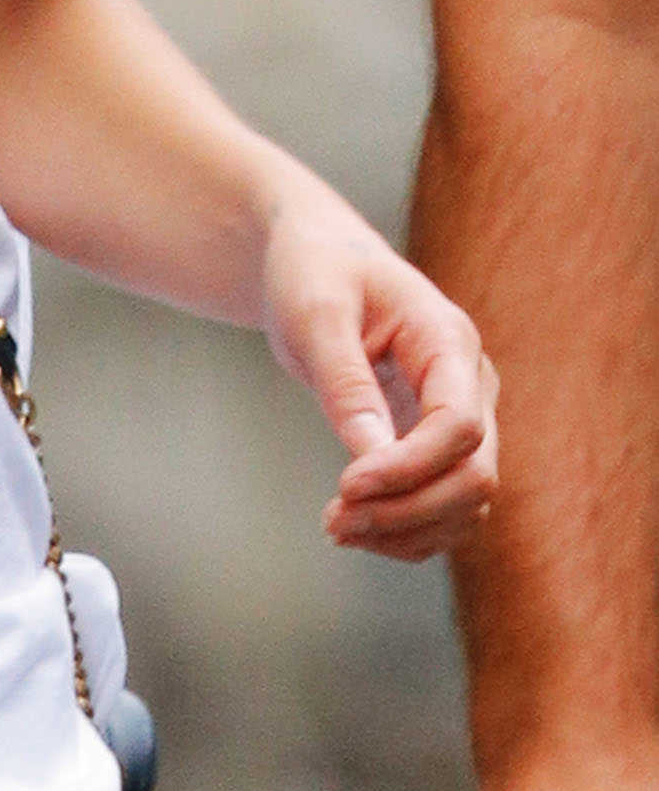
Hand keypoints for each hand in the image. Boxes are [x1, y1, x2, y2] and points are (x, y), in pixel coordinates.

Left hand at [259, 195, 497, 558]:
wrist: (319, 261)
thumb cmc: (316, 274)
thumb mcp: (316, 314)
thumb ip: (346, 382)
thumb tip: (370, 458)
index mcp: (448, 341)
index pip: (458, 425)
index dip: (409, 467)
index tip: (345, 487)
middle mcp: (470, 384)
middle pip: (474, 474)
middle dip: (408, 509)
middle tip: (333, 523)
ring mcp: (463, 416)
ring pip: (468, 501)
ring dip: (408, 529)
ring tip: (336, 529)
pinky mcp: (438, 442)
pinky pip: (446, 503)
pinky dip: (409, 529)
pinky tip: (356, 529)